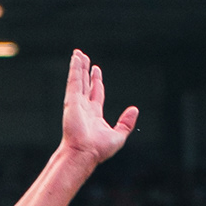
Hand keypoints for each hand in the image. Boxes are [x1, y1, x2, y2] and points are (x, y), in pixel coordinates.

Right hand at [60, 50, 138, 168]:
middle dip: (85, 71)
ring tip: (78, 53)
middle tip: (84, 58)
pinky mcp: (71, 100)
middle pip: (85, 84)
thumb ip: (126, 123)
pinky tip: (76, 59)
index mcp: (94, 115)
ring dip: (78, 66)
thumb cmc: (99, 149)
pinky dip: (74, 69)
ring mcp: (77, 103)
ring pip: (78, 80)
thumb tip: (135, 109)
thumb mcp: (118, 136)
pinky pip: (74, 81)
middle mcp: (84, 107)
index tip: (95, 70)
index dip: (96, 81)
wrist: (85, 153)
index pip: (96, 94)